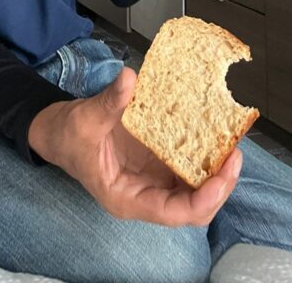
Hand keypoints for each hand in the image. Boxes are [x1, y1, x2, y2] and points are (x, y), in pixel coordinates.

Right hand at [28, 68, 242, 225]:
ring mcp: (151, 181)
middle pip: (193, 206)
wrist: (55, 131)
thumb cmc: (66, 135)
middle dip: (219, 184)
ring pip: (194, 188)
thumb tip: (130, 78)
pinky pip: (184, 165)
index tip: (223, 172)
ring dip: (215, 170)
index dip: (206, 197)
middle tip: (236, 153)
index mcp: (127, 198)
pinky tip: (211, 133)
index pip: (176, 212)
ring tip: (231, 143)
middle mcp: (145, 195)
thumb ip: (109, 102)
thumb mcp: (85, 119)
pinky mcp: (153, 164)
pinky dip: (201, 153)